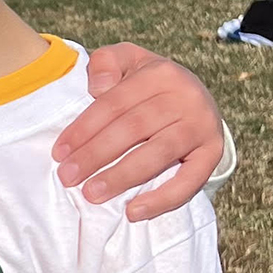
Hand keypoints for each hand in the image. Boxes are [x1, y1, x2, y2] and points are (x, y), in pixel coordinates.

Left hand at [53, 43, 225, 221]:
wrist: (198, 98)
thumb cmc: (149, 84)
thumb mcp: (128, 60)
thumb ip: (106, 63)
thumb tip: (96, 88)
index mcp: (160, 72)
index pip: (114, 103)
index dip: (84, 129)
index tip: (59, 153)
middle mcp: (185, 96)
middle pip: (133, 128)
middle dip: (96, 155)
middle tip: (68, 178)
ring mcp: (202, 125)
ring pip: (158, 154)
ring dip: (122, 177)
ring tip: (92, 194)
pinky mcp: (212, 153)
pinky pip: (189, 181)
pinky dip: (162, 199)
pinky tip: (134, 212)